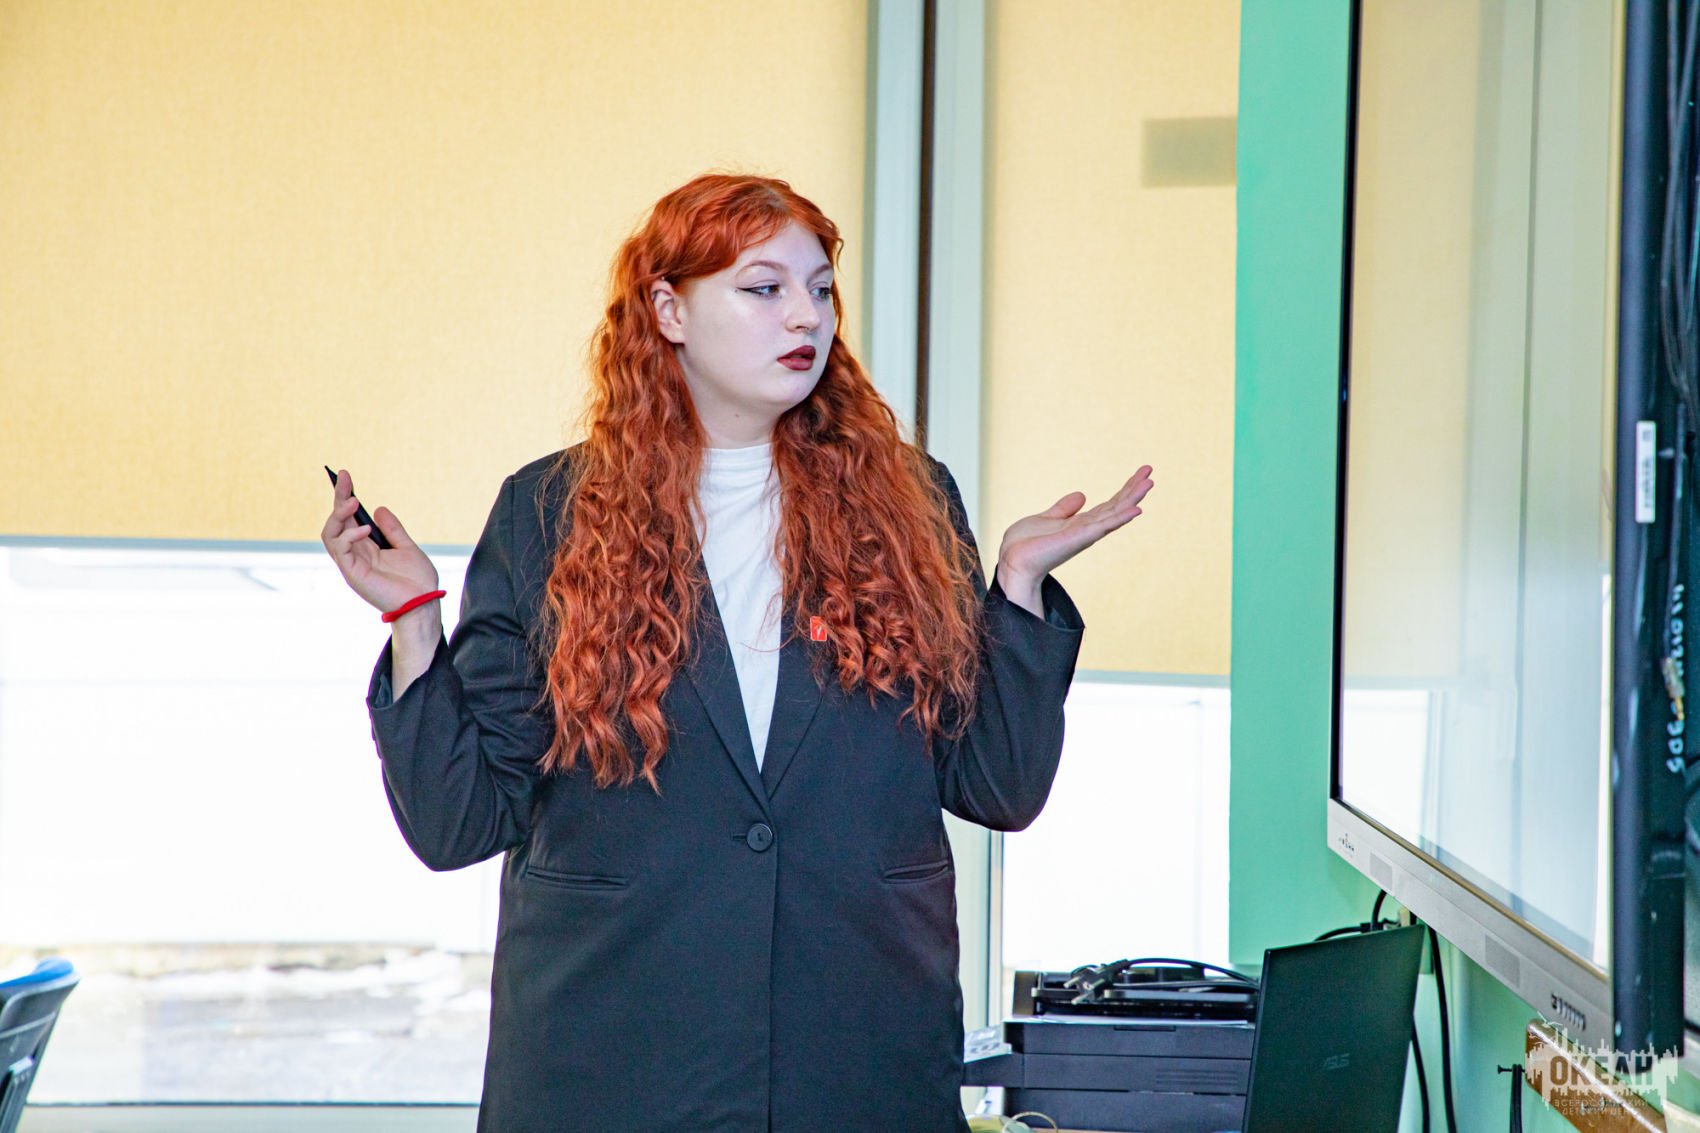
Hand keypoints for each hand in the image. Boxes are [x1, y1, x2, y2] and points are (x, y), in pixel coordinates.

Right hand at [320, 469, 439, 617]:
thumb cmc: (417, 581)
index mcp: (367, 547)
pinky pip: (340, 550)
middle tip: (344, 479)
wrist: (424, 604)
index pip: (349, 519)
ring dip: (339, 515)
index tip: (345, 476)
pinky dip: (349, 536)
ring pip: (330, 534)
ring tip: (353, 502)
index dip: (344, 497)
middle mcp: (355, 554)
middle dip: (338, 498)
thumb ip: (392, 529)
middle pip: (336, 522)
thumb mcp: (406, 547)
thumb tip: (378, 508)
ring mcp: (352, 564)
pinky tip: (365, 529)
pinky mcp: (353, 574)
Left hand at [995, 466, 1154, 605]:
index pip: (1109, 505)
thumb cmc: (1026, 545)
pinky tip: (1136, 509)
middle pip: (1117, 507)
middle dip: (1134, 489)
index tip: (1140, 473)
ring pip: (1115, 513)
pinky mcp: (1078, 538)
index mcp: (1080, 524)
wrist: (1012, 562)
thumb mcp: (1046, 518)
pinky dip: (1121, 517)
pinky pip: (1103, 526)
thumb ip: (1064, 508)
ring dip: (1133, 499)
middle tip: (1150, 471)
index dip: (1125, 489)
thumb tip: (1082, 495)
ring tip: (1149, 482)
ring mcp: (1084, 534)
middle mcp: (1087, 529)